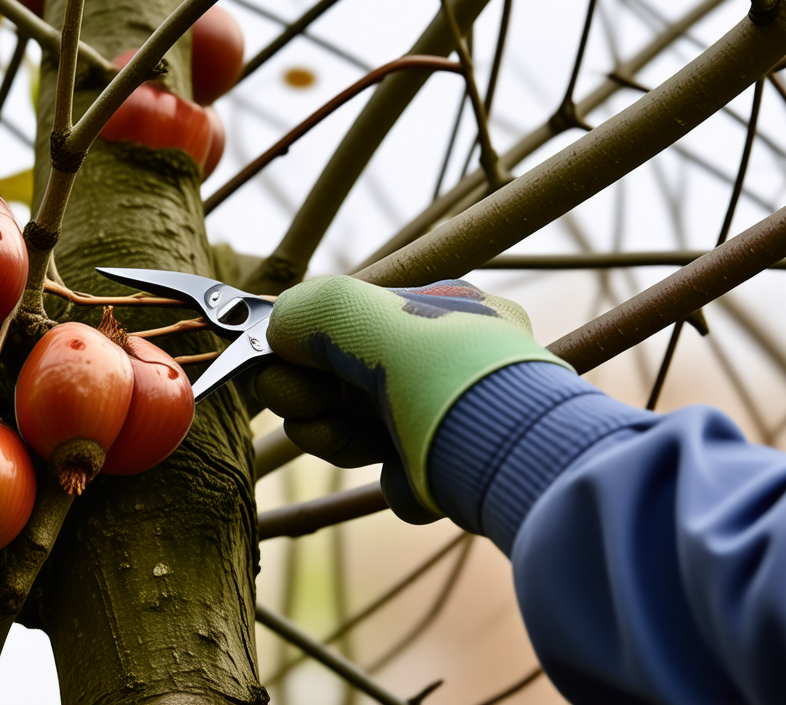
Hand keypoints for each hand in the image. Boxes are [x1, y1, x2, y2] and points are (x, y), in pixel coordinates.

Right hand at [257, 276, 570, 521]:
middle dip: (312, 396)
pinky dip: (390, 477)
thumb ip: (305, 309)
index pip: (349, 323)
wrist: (509, 458)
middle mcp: (444, 361)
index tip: (276, 361)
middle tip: (308, 404)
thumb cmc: (440, 372)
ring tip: (349, 439)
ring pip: (359, 431)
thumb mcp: (355, 311)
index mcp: (438, 311)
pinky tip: (405, 470)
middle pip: (343, 380)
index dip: (303, 345)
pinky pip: (392, 474)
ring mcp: (445, 419)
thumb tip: (276, 329)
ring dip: (336, 437)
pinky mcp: (446, 475)